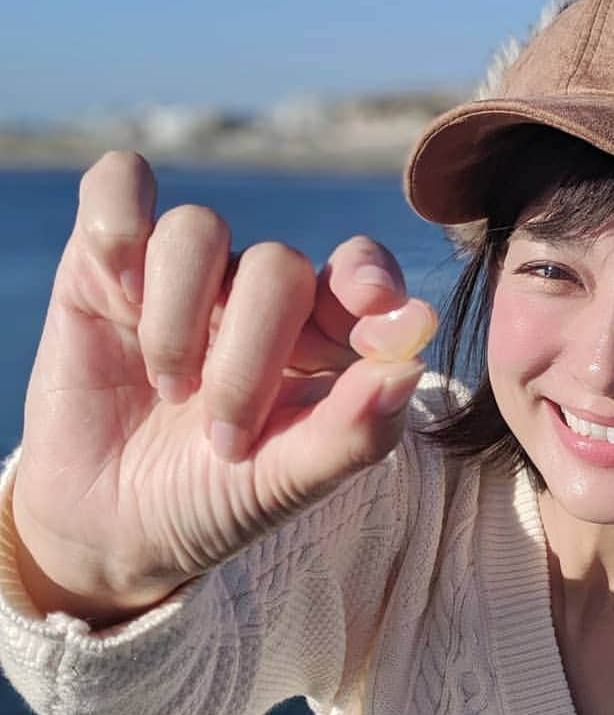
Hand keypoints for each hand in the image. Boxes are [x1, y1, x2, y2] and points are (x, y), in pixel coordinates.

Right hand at [12, 151, 433, 625]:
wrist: (114, 529)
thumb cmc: (215, 502)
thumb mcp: (287, 484)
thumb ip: (354, 431)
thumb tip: (410, 365)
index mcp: (321, 341)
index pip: (360, 275)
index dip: (368, 279)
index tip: (377, 310)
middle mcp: (258, 296)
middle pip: (277, 266)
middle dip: (248, 360)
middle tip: (224, 437)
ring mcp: (183, 274)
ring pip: (198, 230)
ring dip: (180, 321)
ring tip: (170, 392)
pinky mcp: (103, 261)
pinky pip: (119, 185)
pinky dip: (119, 227)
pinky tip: (120, 299)